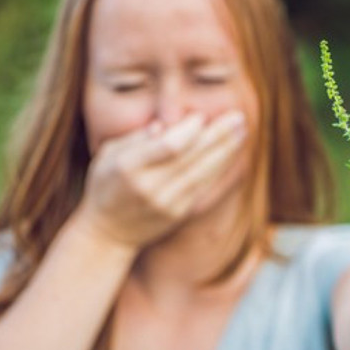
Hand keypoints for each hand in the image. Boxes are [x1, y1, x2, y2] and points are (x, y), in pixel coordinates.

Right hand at [74, 110, 247, 249]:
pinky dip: (219, 166)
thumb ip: (136, 137)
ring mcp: (166, 202)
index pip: (168, 146)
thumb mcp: (108, 154)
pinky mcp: (179, 213)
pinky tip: (231, 151)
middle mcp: (149, 186)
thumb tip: (165, 125)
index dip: (188, 131)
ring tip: (242, 130)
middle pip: (191, 157)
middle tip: (238, 117)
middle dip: (218, 135)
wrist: (107, 233)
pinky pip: (204, 185)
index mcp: (128, 167)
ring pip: (203, 172)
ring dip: (226, 150)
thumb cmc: (106, 184)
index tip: (201, 116)